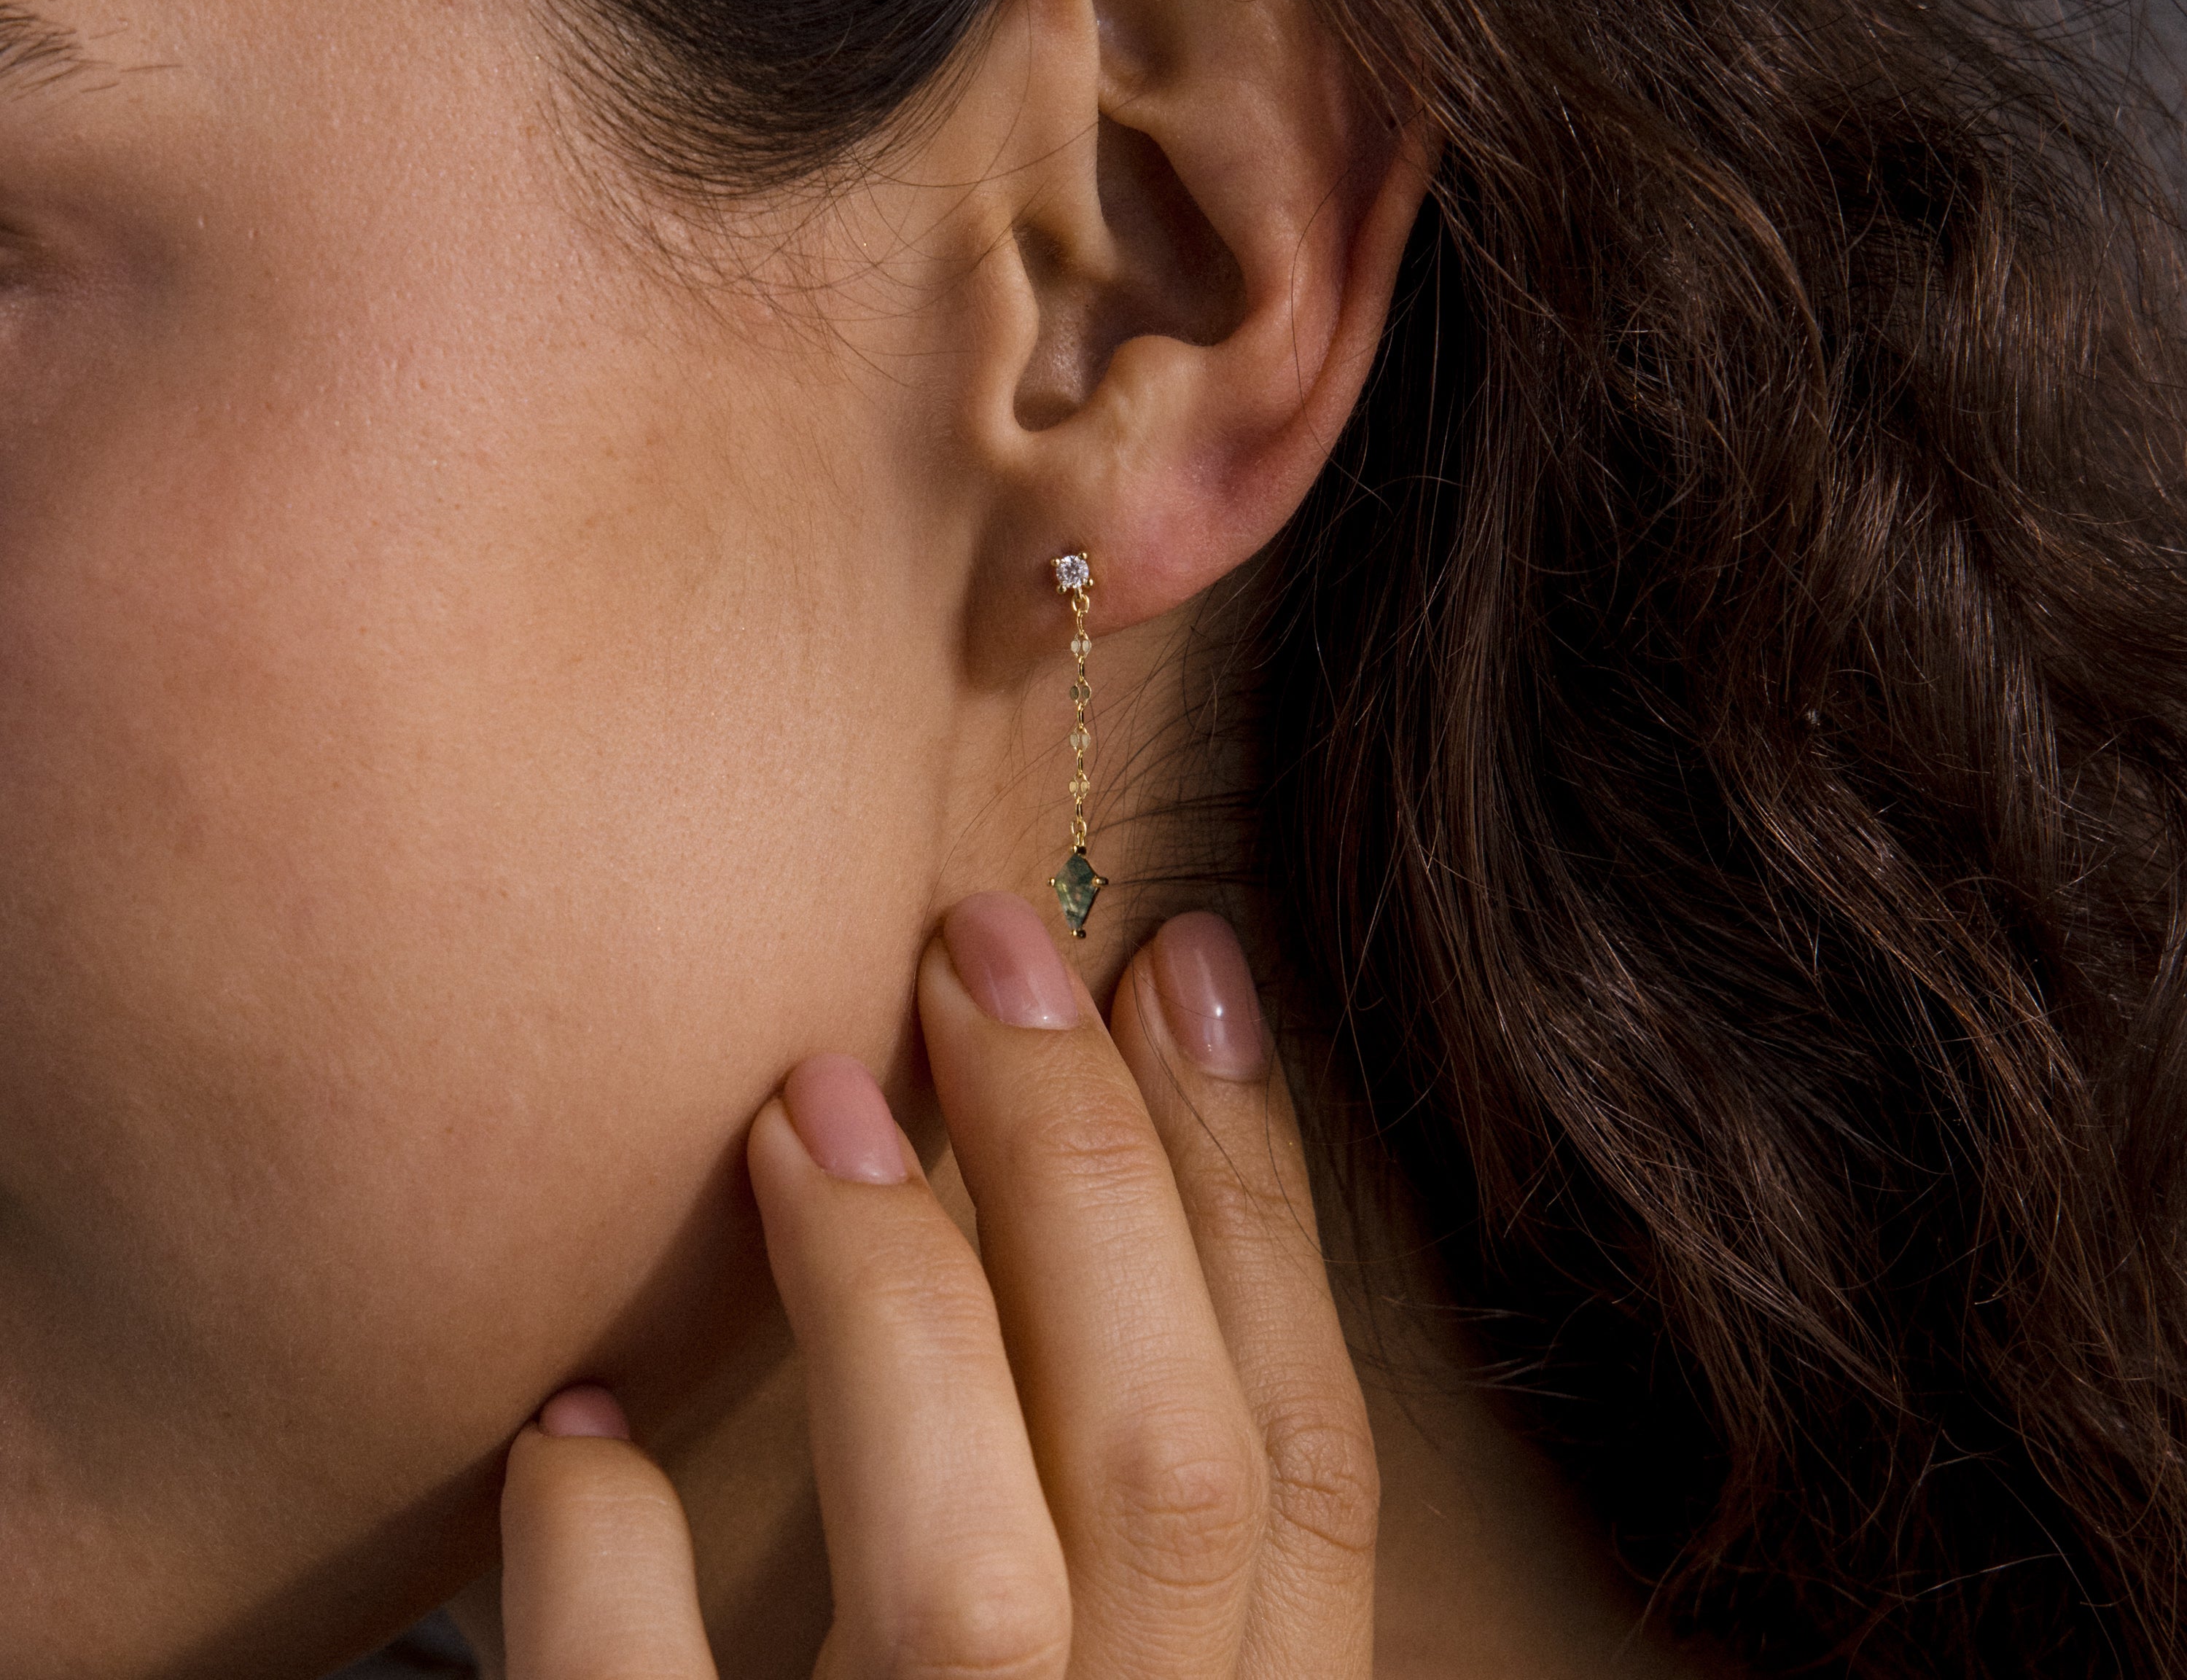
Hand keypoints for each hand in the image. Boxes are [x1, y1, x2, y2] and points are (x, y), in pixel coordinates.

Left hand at [493, 894, 1378, 1678]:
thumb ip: (1125, 1519)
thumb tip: (1105, 1159)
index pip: (1304, 1462)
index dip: (1255, 1191)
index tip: (1180, 958)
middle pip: (1172, 1477)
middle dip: (1090, 1169)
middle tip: (981, 944)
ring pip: (973, 1587)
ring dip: (891, 1304)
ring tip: (808, 1102)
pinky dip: (602, 1575)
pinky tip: (567, 1431)